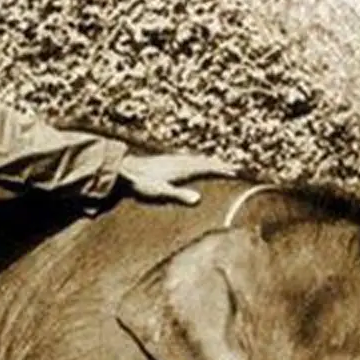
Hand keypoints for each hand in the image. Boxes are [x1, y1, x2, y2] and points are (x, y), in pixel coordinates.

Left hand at [118, 154, 239, 205]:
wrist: (123, 170)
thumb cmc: (141, 183)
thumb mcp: (161, 192)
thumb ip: (179, 195)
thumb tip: (198, 199)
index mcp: (182, 168)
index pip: (207, 168)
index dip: (221, 170)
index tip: (235, 172)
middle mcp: (179, 161)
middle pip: (204, 161)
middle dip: (219, 165)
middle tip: (233, 168)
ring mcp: (172, 159)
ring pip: (196, 159)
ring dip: (208, 162)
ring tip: (217, 165)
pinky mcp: (165, 161)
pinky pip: (187, 159)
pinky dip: (196, 161)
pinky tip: (191, 164)